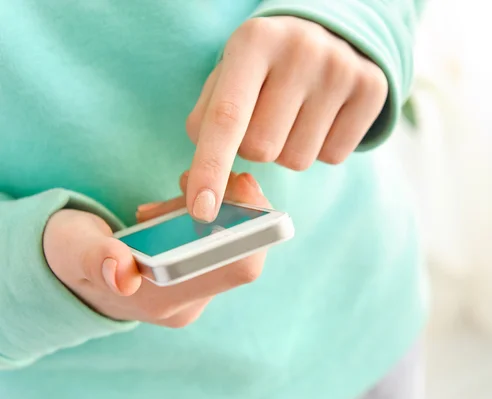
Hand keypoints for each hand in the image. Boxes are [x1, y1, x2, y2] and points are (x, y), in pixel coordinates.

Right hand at [44, 172, 269, 327]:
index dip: (255, 226)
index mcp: (165, 300)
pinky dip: (206, 214)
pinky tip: (179, 202)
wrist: (67, 271)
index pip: (238, 267)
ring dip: (215, 206)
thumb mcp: (71, 249)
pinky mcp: (192, 277)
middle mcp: (188, 301)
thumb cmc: (68, 256)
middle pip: (243, 252)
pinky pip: (217, 241)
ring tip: (180, 186)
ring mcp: (192, 291)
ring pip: (230, 242)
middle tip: (219, 175)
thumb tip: (122, 274)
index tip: (243, 184)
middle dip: (236, 206)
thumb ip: (94, 258)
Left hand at [185, 16, 387, 220]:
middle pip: (262, 149)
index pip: (227, 118)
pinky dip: (320, 150)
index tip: (202, 210)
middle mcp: (300, 49)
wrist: (326, 33)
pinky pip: (333, 157)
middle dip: (254, 149)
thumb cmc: (265, 65)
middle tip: (264, 118)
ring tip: (294, 114)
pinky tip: (321, 117)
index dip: (210, 168)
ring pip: (297, 160)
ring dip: (287, 151)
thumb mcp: (229, 75)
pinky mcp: (371, 89)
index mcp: (254, 40)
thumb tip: (205, 183)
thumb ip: (207, 121)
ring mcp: (341, 68)